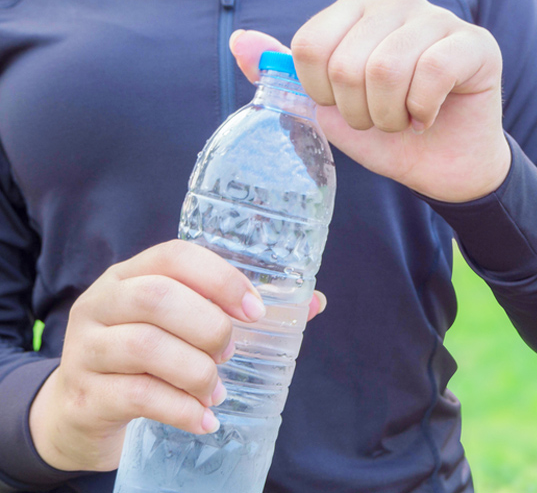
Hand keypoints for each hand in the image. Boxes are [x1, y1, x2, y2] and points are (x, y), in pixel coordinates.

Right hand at [28, 240, 325, 471]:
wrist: (83, 410)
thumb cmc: (149, 357)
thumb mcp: (182, 326)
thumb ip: (239, 311)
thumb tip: (314, 301)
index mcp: (132, 275)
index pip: (175, 256)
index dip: (221, 279)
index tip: (255, 310)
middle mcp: (102, 303)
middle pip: (156, 298)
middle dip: (209, 326)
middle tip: (231, 352)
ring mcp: (86, 349)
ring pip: (144, 347)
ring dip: (196, 371)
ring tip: (217, 390)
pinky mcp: (84, 395)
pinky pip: (136, 396)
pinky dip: (180, 410)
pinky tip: (204, 419)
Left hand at [230, 0, 510, 202]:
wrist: (444, 167)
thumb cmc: (388, 134)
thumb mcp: (328, 110)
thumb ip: (286, 76)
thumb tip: (241, 42)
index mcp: (356, 10)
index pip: (310, 46)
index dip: (321, 93)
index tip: (344, 107)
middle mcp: (396, 3)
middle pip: (346, 63)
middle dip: (359, 112)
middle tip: (380, 120)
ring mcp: (439, 18)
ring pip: (388, 68)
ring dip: (390, 115)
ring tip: (403, 120)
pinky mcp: (475, 43)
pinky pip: (431, 73)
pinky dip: (423, 111)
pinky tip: (429, 116)